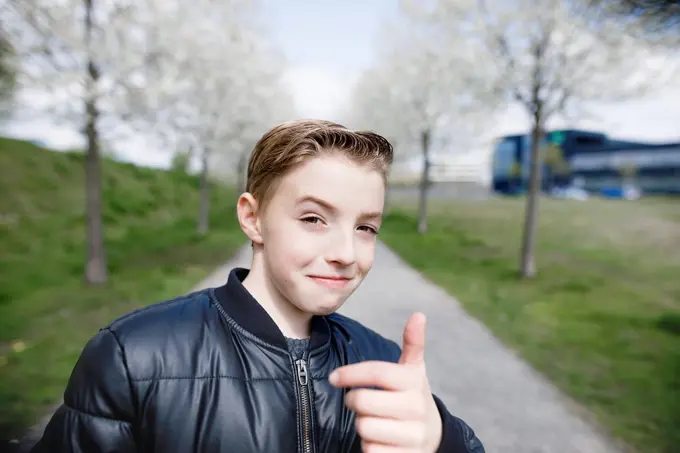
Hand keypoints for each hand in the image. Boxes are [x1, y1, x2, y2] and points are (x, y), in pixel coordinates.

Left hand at [328, 312, 442, 451]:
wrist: (434, 437)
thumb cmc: (412, 397)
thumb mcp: (414, 371)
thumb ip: (413, 344)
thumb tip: (418, 315)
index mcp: (414, 382)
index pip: (377, 372)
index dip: (351, 373)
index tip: (333, 377)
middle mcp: (416, 408)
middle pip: (363, 401)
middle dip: (353, 401)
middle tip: (356, 401)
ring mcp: (412, 435)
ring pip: (363, 427)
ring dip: (361, 424)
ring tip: (372, 420)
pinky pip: (370, 450)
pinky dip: (368, 446)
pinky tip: (379, 439)